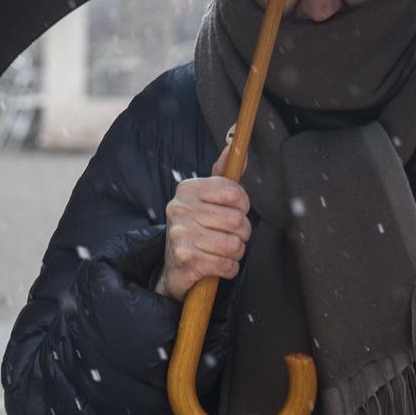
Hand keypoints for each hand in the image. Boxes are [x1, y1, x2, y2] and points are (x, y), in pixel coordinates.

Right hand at [155, 145, 251, 299]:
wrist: (173, 268)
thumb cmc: (197, 228)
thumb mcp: (206, 199)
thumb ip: (223, 174)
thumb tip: (234, 145)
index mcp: (187, 189)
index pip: (233, 192)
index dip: (242, 205)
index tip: (235, 210)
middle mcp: (180, 208)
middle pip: (237, 221)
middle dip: (242, 234)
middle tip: (231, 236)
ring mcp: (181, 234)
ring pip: (234, 245)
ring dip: (236, 253)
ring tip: (223, 251)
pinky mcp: (186, 260)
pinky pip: (227, 265)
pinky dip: (229, 268)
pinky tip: (218, 265)